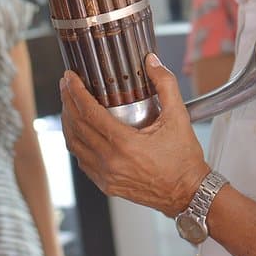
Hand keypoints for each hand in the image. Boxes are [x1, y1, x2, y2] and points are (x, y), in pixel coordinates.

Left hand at [60, 53, 209, 216]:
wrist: (189, 193)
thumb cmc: (184, 160)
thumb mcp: (178, 117)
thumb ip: (165, 85)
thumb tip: (151, 62)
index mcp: (124, 144)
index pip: (88, 112)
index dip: (75, 92)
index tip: (69, 78)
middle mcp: (111, 162)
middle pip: (76, 126)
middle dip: (67, 101)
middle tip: (66, 85)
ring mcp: (106, 176)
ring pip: (74, 145)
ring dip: (68, 122)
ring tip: (69, 104)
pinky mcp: (106, 185)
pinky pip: (82, 160)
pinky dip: (76, 142)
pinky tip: (79, 131)